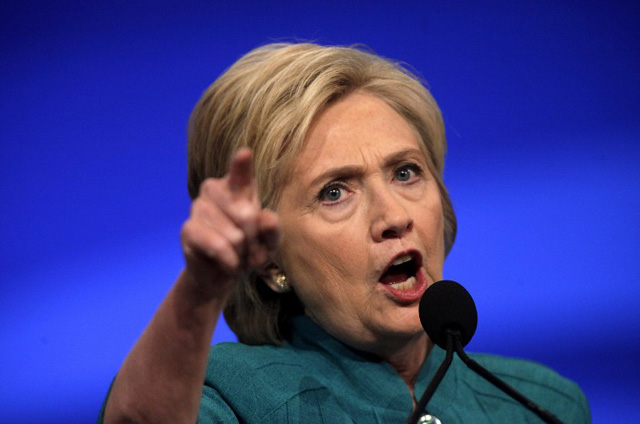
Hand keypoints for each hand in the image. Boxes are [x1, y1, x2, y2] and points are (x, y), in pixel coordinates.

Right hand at [180, 148, 280, 301]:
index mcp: (237, 186)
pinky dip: (229, 261)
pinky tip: (228, 263)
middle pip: (246, 214)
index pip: (241, 172)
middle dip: (254, 240)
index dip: (242, 164)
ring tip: (238, 256)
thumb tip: (266, 218)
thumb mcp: (269, 241)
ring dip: (241, 254)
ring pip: (234, 235)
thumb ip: (272, 229)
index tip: (245, 154)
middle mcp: (215, 189)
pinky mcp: (188, 229)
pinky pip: (218, 246)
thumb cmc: (249, 249)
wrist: (223, 274)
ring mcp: (198, 207)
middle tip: (252, 250)